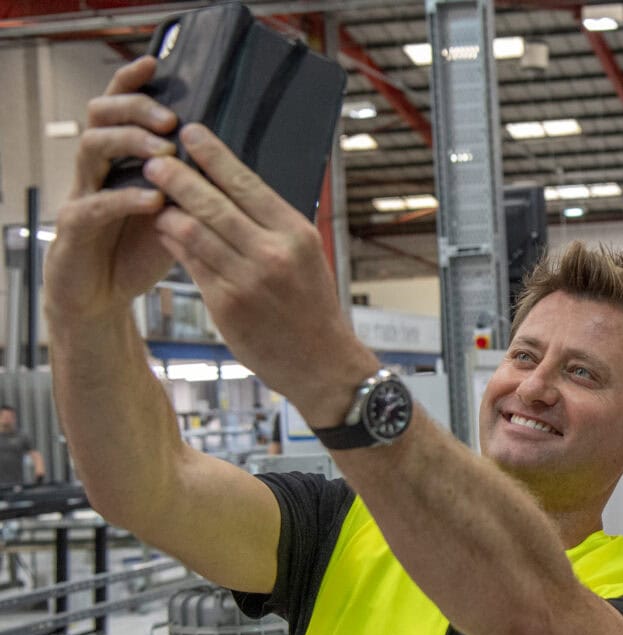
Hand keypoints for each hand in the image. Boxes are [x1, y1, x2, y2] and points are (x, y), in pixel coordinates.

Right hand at [44, 57, 178, 321]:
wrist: (103, 293)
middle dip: (135, 109)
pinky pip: (92, 204)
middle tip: (170, 120)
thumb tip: (232, 158)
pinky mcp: (74, 227)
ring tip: (164, 154)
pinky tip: (152, 199)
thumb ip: (192, 184)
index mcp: (121, 157)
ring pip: (91, 148)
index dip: (132, 83)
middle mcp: (98, 167)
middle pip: (101, 115)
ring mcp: (82, 193)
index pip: (122, 107)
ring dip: (130, 144)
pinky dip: (124, 198)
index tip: (155, 64)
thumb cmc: (141, 249)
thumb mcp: (174, 210)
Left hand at [144, 123, 376, 425]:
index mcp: (296, 233)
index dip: (214, 156)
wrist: (321, 362)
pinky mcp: (226, 304)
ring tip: (152, 194)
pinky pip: (190, 264)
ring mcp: (247, 280)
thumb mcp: (306, 256)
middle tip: (155, 160)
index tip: (191, 134)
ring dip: (168, 210)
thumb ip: (272, 224)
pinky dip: (174, 243)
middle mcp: (272, 253)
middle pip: (214, 203)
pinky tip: (164, 230)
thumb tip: (233, 186)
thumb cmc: (311, 306)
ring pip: (194, 232)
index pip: (247, 183)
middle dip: (179, 178)